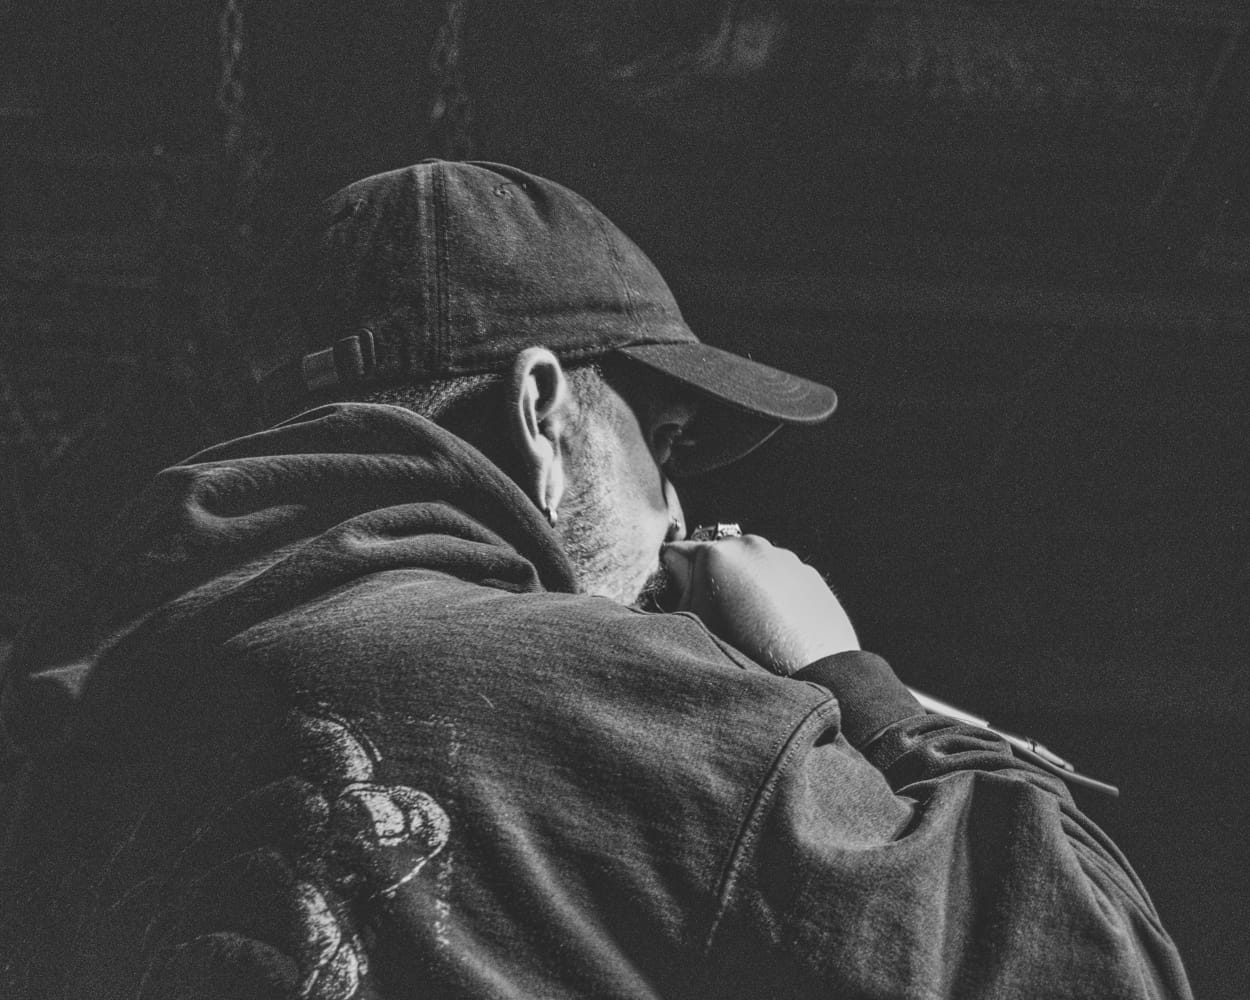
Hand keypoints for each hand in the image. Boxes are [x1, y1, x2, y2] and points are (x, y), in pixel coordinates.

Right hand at [661, 534, 858, 674]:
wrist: (812, 675)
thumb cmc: (746, 654)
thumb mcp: (694, 625)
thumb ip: (676, 593)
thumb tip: (673, 579)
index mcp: (716, 552)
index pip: (675, 555)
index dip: (672, 581)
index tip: (680, 602)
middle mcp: (751, 545)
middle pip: (716, 558)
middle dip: (713, 582)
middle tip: (719, 620)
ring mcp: (784, 558)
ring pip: (751, 568)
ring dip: (746, 588)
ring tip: (752, 628)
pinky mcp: (809, 575)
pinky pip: (782, 580)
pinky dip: (775, 596)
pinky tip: (777, 627)